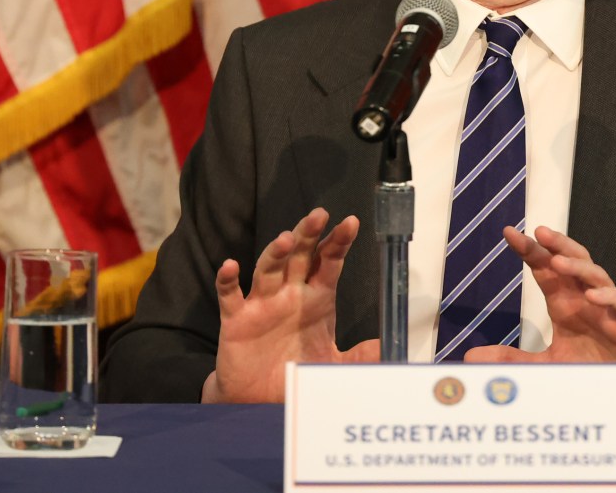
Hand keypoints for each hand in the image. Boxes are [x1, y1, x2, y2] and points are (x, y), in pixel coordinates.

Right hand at [201, 208, 378, 402]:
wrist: (261, 400)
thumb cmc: (297, 372)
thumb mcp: (334, 365)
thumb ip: (361, 356)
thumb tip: (388, 347)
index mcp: (317, 298)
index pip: (329, 262)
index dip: (339, 242)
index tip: (351, 223)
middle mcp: (290, 294)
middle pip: (300, 256)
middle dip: (308, 235)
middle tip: (319, 215)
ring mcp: (262, 303)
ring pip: (269, 269)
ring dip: (275, 253)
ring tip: (287, 239)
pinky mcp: (237, 319)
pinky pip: (230, 296)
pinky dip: (228, 280)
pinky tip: (230, 265)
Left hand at [464, 226, 615, 400]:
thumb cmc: (589, 371)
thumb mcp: (544, 366)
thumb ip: (511, 359)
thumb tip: (470, 357)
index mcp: (565, 303)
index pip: (546, 269)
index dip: (530, 250)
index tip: (509, 233)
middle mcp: (586, 299)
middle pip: (573, 260)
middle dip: (557, 244)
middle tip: (539, 232)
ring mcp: (609, 309)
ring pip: (597, 275)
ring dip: (578, 266)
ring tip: (558, 261)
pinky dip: (609, 296)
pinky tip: (592, 295)